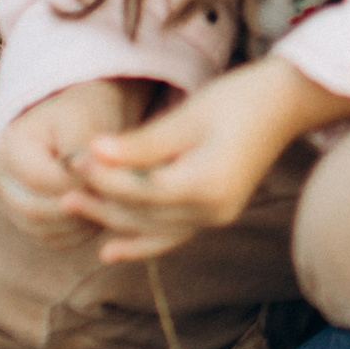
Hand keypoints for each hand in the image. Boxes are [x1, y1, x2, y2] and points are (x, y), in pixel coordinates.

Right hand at [0, 77, 157, 239]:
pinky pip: (53, 239)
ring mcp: (9, 203)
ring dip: (81, 223)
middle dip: (80, 207)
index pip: (42, 180)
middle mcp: (0, 179)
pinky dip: (79, 233)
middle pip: (37, 210)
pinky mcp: (27, 220)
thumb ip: (83, 146)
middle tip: (115, 198)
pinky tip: (100, 212)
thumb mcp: (86, 117)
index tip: (112, 178)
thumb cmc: (84, 113)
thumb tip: (87, 177)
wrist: (77, 120)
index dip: (79, 184)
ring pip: (44, 230)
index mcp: (9, 147)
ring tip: (111, 202)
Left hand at [68, 55, 341, 262]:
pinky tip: (110, 248)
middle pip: (141, 214)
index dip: (104, 176)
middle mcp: (211, 211)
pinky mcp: (214, 214)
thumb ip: (142, 143)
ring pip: (151, 229)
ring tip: (73, 208)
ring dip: (113, 219)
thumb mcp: (188, 116)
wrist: (287, 104)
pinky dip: (140, 241)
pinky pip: (169, 235)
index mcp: (205, 184)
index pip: (139, 189)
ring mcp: (214, 217)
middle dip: (101, 201)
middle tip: (63, 190)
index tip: (74, 159)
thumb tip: (93, 153)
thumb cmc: (239, 99)